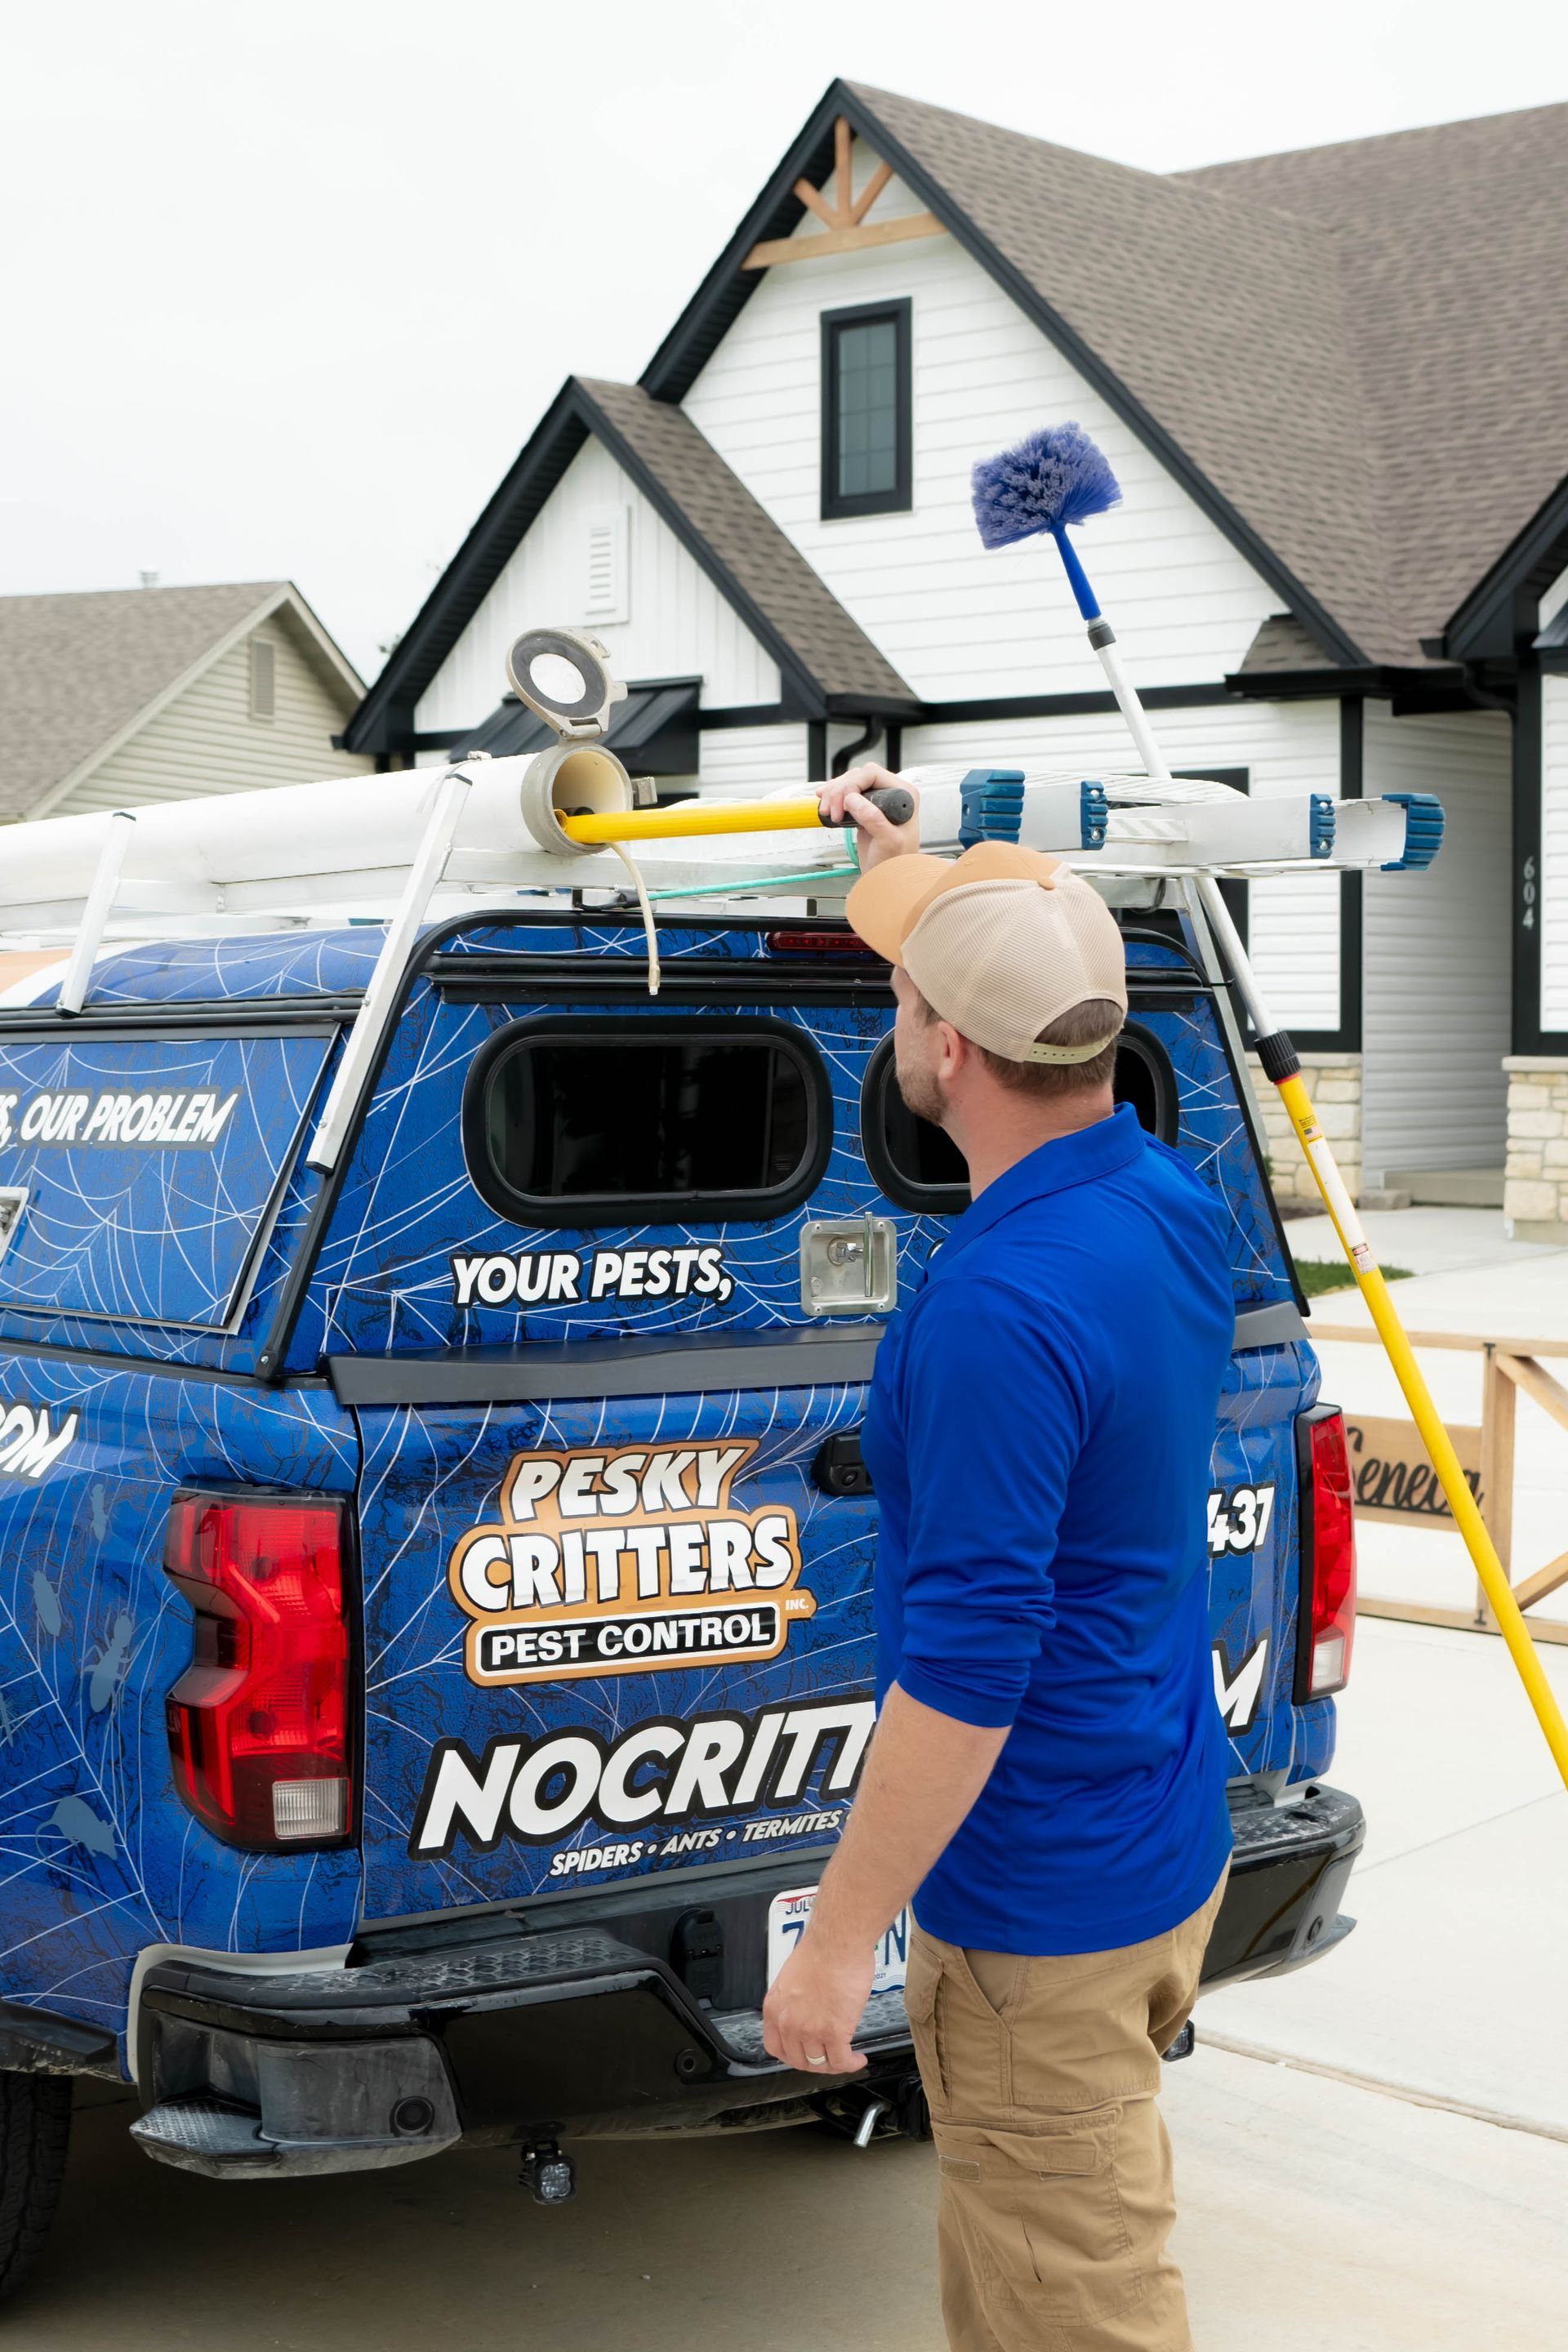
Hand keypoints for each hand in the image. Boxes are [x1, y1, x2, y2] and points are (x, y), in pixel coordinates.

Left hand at [761, 1926, 873, 2075]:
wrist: (838, 1942)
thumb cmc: (822, 1949)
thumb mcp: (793, 1977)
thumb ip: (795, 2000)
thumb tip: (807, 2009)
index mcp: (775, 2007)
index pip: (775, 2047)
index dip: (792, 2055)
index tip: (803, 2053)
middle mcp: (788, 2023)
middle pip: (799, 2060)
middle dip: (815, 2062)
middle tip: (828, 2056)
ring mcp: (810, 2030)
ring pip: (820, 2063)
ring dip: (835, 2064)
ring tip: (847, 2058)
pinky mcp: (834, 2033)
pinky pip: (842, 2061)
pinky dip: (852, 2064)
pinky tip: (858, 2058)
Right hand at [815, 764, 919, 871]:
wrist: (889, 877)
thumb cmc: (896, 862)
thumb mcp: (889, 841)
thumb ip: (873, 819)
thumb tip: (852, 799)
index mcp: (904, 794)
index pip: (872, 774)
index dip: (852, 784)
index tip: (843, 804)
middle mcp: (892, 792)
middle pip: (858, 776)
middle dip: (840, 790)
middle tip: (831, 812)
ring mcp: (878, 800)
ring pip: (850, 783)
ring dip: (833, 794)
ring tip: (825, 811)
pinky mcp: (866, 808)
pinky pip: (846, 794)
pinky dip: (833, 797)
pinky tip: (824, 801)